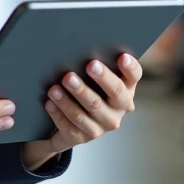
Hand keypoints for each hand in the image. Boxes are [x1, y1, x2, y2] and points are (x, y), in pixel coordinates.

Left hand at [22, 54, 141, 170]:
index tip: (122, 57)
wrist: (69, 124)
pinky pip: (70, 125)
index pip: (134, 76)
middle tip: (89, 65)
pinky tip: (49, 103)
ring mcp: (102, 126)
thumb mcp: (91, 78)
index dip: (130, 68)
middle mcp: (118, 109)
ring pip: (88, 110)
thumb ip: (93, 66)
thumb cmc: (83, 90)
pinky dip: (58, 113)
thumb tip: (80, 46)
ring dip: (71, 98)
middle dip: (102, 78)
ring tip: (56, 87)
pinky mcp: (83, 137)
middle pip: (115, 93)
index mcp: (125, 89)